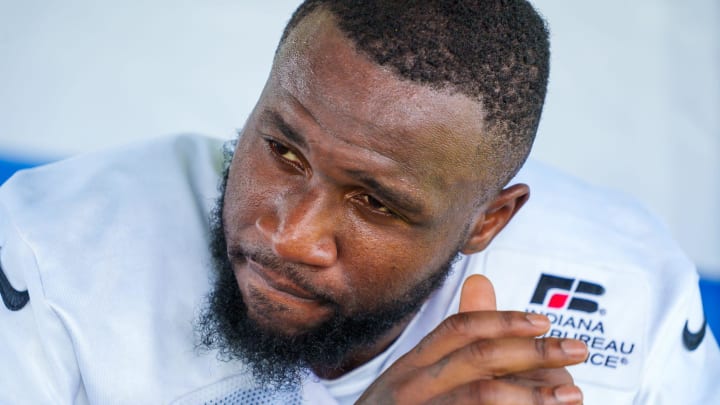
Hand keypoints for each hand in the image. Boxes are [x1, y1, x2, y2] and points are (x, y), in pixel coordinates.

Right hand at [356, 275, 586, 404]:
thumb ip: (457, 338)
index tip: (543, 321)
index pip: (459, 329)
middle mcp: (412, 387)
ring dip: (533, 393)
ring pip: (481, 395)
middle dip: (534, 351)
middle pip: (478, 357)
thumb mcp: (417, 377)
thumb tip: (483, 281)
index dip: (504, 320)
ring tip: (572, 394)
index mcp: (411, 366)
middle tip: (577, 349)